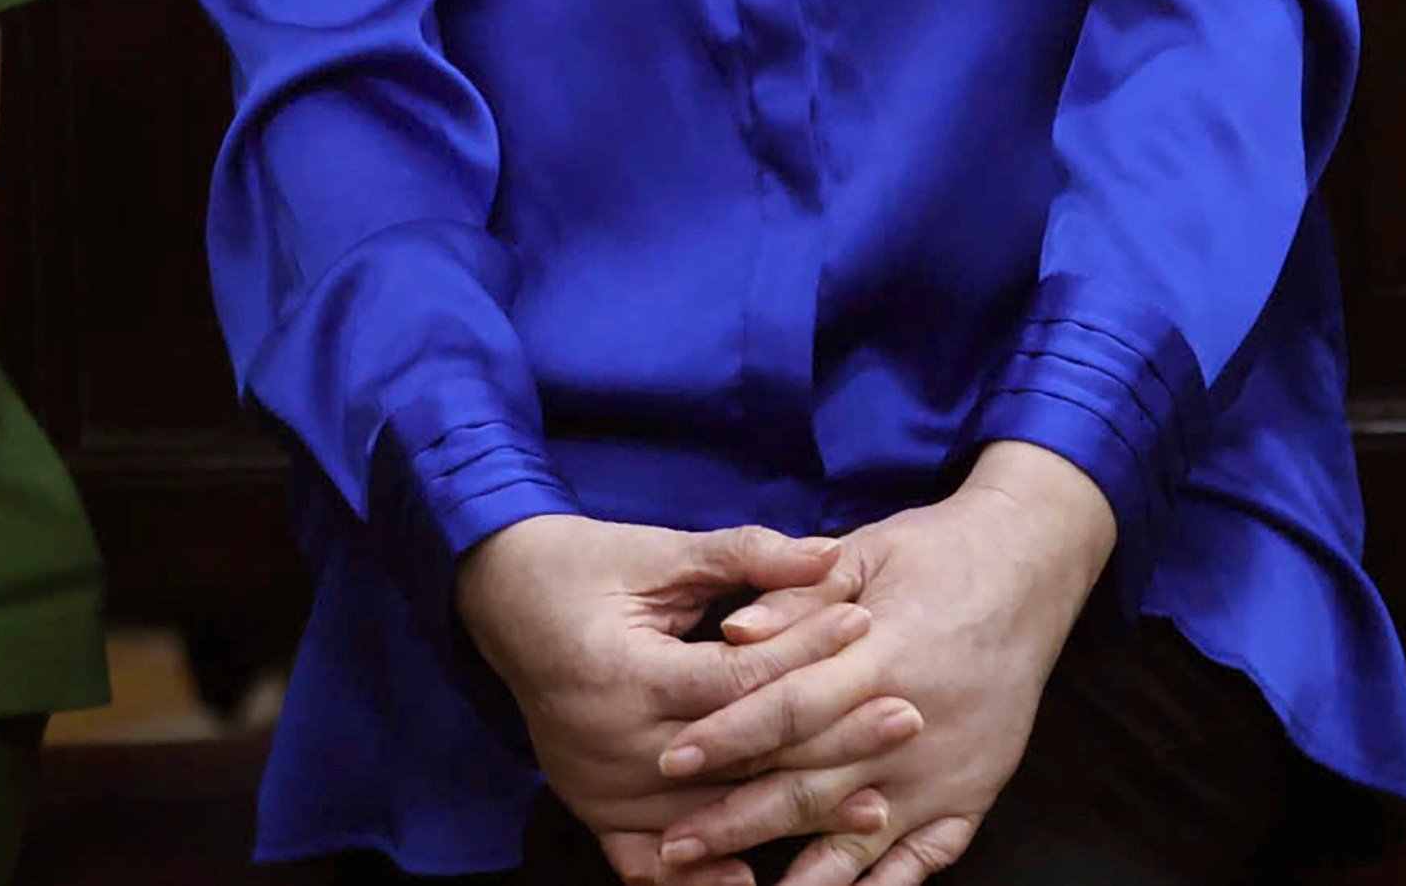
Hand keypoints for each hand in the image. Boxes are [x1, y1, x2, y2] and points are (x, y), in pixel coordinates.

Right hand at [457, 517, 885, 852]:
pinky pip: (650, 862)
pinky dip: (702, 875)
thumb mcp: (660, 552)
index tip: (867, 625)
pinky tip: (756, 878)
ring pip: (712, 815)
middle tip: (904, 721)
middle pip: (738, 758)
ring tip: (873, 803)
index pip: (736, 680)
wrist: (502, 600)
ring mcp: (599, 786)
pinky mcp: (592, 807)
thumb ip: (744, 556)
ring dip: (791, 813)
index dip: (806, 653)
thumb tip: (829, 553)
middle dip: (828, 740)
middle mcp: (611, 744)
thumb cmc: (586, 567)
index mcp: (625, 674)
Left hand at [660, 442, 1119, 883]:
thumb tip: (732, 631)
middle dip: (736, 820)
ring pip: (857, 837)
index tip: (670, 761)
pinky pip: (922, 861)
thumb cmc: (934, 554)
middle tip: (675, 846)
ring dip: (795, 874)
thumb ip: (798, 594)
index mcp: (880, 657)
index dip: (727, 737)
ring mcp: (943, 770)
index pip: (790, 709)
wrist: (1031, 568)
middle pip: (811, 785)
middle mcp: (910, 724)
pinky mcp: (972, 796)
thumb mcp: (866, 552)